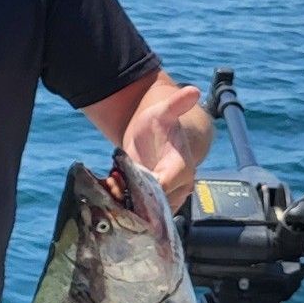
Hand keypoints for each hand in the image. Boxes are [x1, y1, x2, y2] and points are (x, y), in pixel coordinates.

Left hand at [123, 83, 202, 210]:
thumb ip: (175, 104)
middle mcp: (178, 186)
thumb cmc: (162, 125)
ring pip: (147, 211)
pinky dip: (125, 205)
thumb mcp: (164, 112)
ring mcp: (166, 196)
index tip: (129, 182)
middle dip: (132, 197)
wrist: (160, 138)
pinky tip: (112, 192)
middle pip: (155, 202)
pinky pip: (141, 211)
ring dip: (126, 204)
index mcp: (182, 167)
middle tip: (113, 185)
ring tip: (111, 187)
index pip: (167, 184)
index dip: (148, 186)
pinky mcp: (153, 202)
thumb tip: (193, 91)